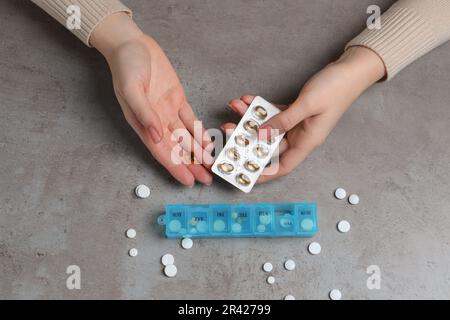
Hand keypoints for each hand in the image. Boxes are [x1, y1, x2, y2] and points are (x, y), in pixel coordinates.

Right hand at [91, 13, 212, 186]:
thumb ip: (144, 113)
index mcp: (142, 124)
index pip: (162, 152)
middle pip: (177, 148)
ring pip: (186, 137)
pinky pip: (191, 120)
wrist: (132, 44)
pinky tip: (209, 142)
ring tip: (212, 165)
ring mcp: (168, 111)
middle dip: (192, 164)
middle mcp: (156, 122)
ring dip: (198, 151)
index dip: (175, 167)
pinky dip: (200, 132)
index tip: (188, 181)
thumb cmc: (126, 66)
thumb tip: (156, 136)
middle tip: (207, 179)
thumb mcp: (131, 88)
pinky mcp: (177, 99)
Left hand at [223, 47, 385, 182]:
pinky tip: (247, 98)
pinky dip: (260, 106)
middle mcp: (300, 135)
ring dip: (250, 117)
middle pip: (269, 144)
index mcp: (307, 141)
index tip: (245, 173)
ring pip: (268, 125)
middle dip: (247, 137)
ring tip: (235, 106)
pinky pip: (273, 112)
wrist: (350, 70)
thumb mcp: (307, 106)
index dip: (265, 173)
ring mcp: (297, 122)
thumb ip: (283, 120)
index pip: (283, 166)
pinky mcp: (295, 110)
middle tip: (228, 128)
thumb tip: (261, 133)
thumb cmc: (335, 89)